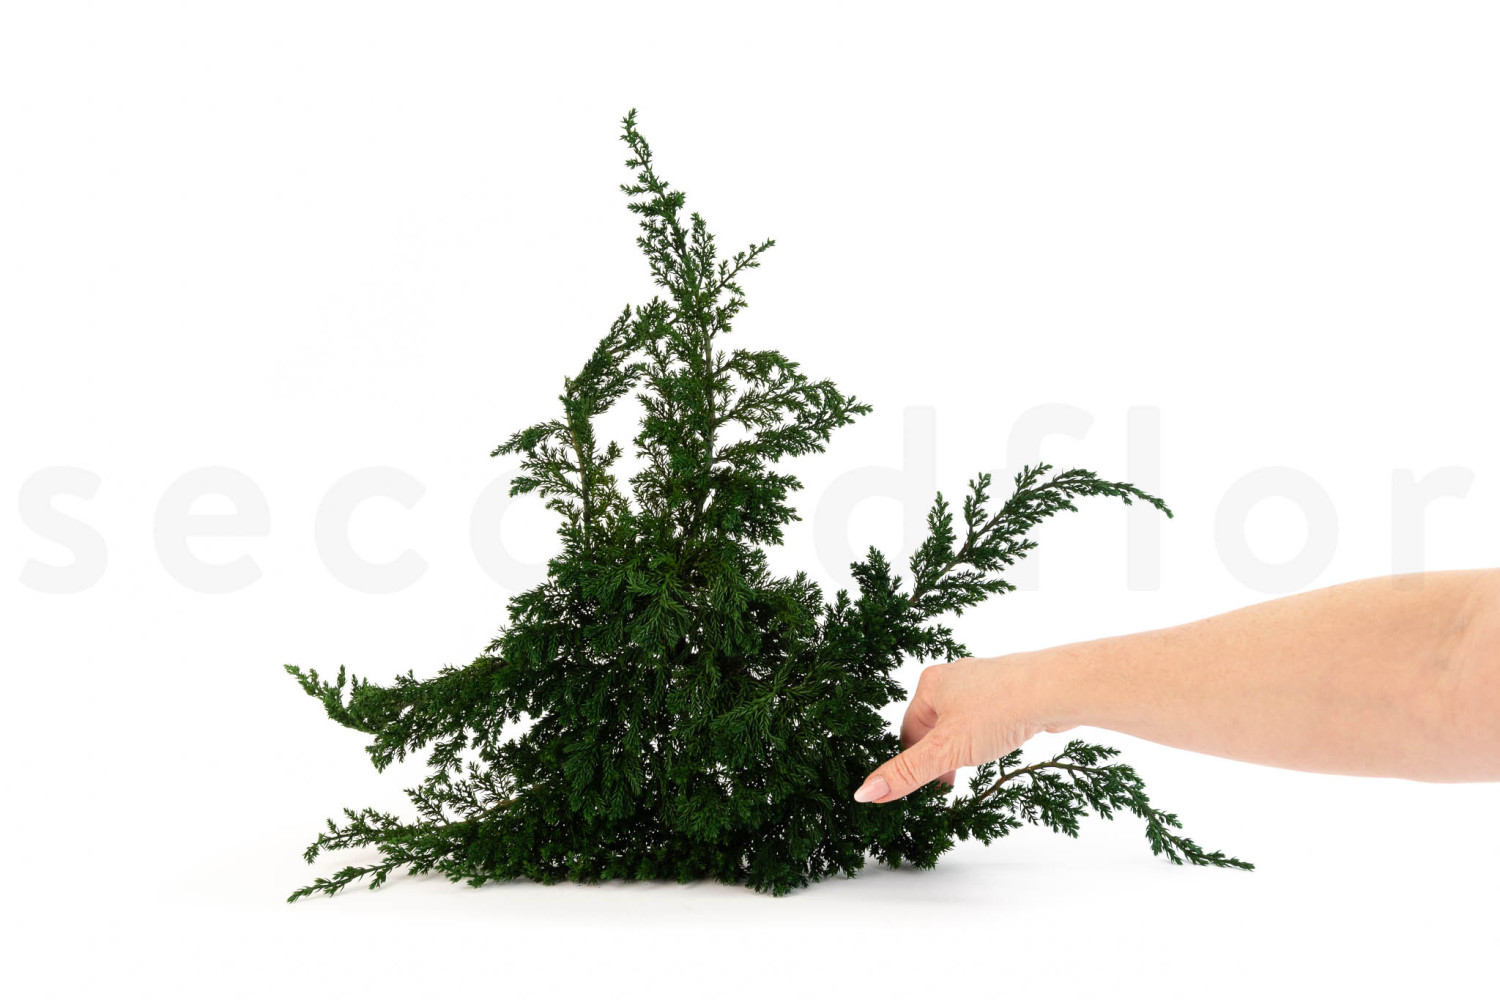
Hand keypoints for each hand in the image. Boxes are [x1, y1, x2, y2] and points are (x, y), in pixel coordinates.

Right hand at [853, 654, 1068, 802]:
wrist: (1055, 689)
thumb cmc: (998, 710)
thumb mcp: (945, 750)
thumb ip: (906, 772)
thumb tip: (864, 792)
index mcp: (930, 684)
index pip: (908, 730)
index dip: (913, 762)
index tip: (927, 788)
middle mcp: (955, 677)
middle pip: (935, 724)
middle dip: (939, 754)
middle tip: (949, 783)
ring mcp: (985, 681)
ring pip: (963, 720)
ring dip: (964, 744)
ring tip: (975, 765)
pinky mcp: (1012, 688)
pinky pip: (990, 714)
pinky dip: (990, 733)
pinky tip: (1002, 744)